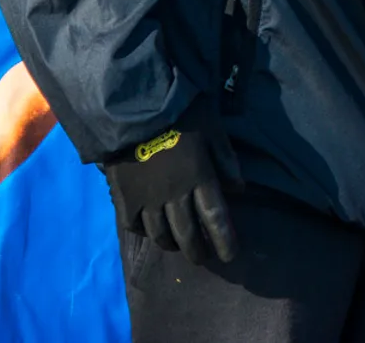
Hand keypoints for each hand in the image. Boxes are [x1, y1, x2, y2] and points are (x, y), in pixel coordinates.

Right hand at [103, 103, 241, 265]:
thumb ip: (225, 159)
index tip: (230, 256)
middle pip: (188, 234)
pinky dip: (143, 233)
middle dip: (198, 251)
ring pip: (161, 235)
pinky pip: (134, 226)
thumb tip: (239, 190)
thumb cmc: (179, 113)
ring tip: (177, 247)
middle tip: (203, 258)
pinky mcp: (124, 198)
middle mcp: (175, 196)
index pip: (216, 219)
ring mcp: (147, 200)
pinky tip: (149, 231)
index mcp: (200, 178)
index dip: (225, 241)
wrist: (133, 107)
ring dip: (172, 245)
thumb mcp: (212, 128)